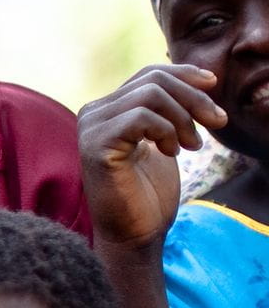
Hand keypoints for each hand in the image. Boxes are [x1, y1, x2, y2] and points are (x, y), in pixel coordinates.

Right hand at [78, 64, 223, 252]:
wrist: (135, 232)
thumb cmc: (149, 193)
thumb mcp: (164, 139)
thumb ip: (168, 110)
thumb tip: (200, 77)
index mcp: (107, 110)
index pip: (148, 75)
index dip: (184, 75)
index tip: (214, 85)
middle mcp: (93, 113)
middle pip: (153, 81)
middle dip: (194, 99)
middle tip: (217, 123)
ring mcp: (90, 128)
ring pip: (150, 95)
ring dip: (183, 119)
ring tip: (191, 146)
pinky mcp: (95, 145)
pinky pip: (141, 118)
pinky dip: (166, 132)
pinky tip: (171, 153)